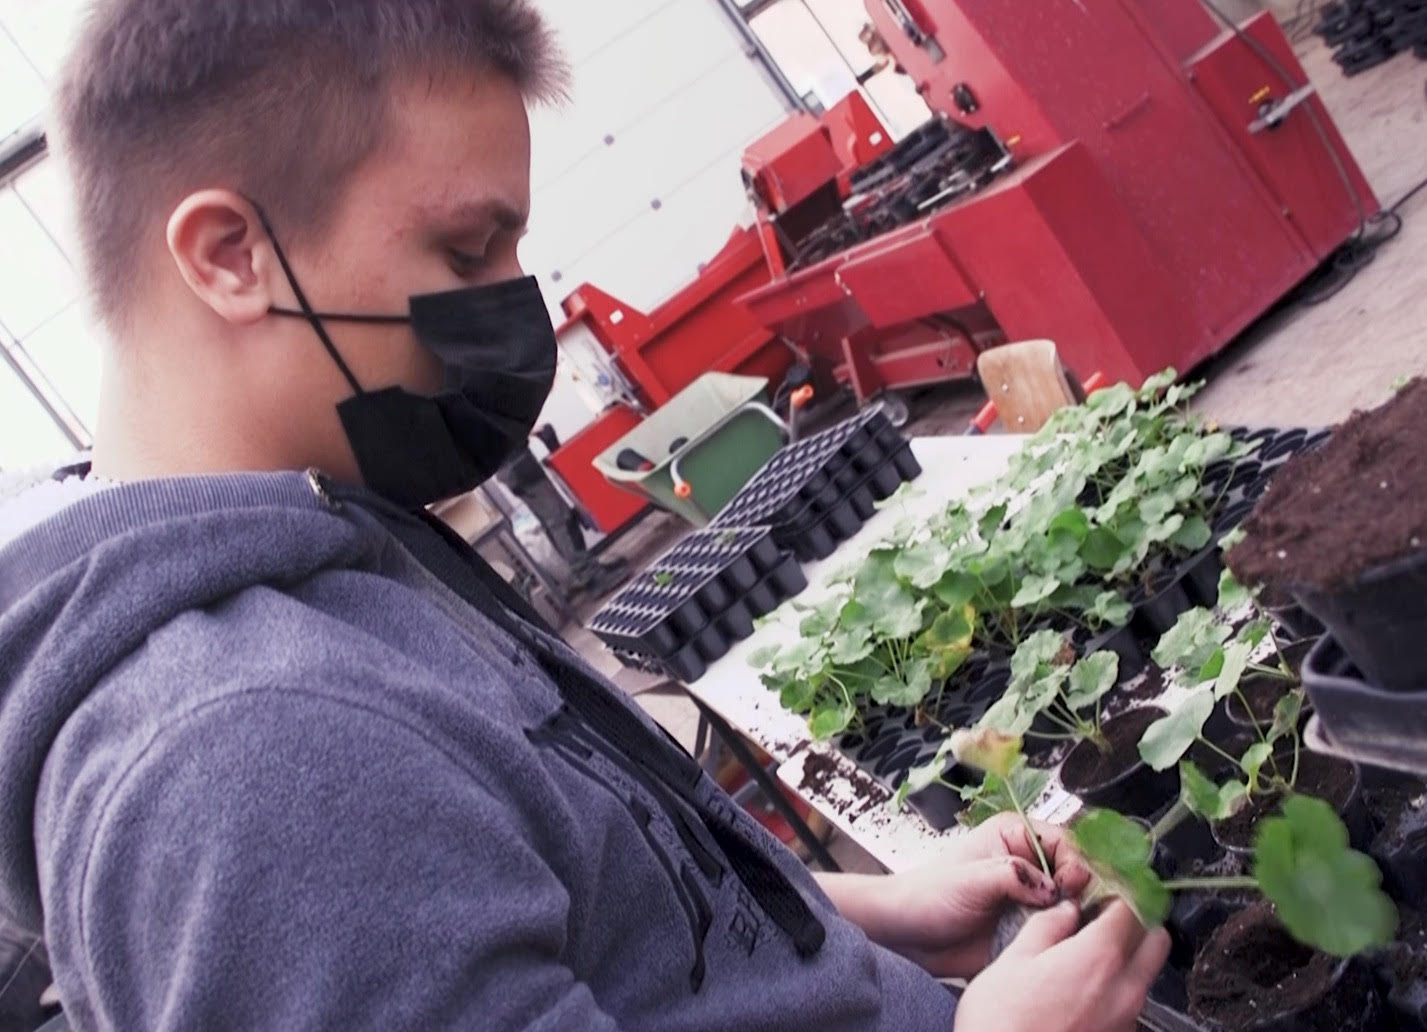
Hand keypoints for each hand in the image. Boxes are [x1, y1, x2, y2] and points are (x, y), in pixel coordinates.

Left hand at [858, 813, 1090, 977]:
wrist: (909, 934)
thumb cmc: (929, 895)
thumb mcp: (971, 879)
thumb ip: (1012, 876)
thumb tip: (1051, 888)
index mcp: (1016, 836)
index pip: (1066, 842)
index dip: (1076, 862)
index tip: (1070, 885)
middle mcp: (1031, 865)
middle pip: (1079, 874)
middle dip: (1083, 893)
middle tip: (1074, 911)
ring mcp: (1034, 898)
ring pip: (1077, 905)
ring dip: (1079, 918)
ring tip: (1070, 930)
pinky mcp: (1033, 929)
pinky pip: (1063, 932)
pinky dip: (1069, 939)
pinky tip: (1064, 947)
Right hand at [955, 900, 1169, 1031]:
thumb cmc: (1000, 1021)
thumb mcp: (1013, 960)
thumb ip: (1047, 927)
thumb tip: (1066, 911)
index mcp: (1098, 957)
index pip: (1133, 906)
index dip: (1122, 888)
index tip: (1108, 882)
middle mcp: (1124, 989)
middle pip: (1156, 939)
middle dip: (1138, 920)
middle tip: (1107, 914)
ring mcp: (1125, 1020)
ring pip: (1146, 973)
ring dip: (1129, 955)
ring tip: (1088, 953)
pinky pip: (1131, 1002)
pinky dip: (1117, 987)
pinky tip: (1082, 989)